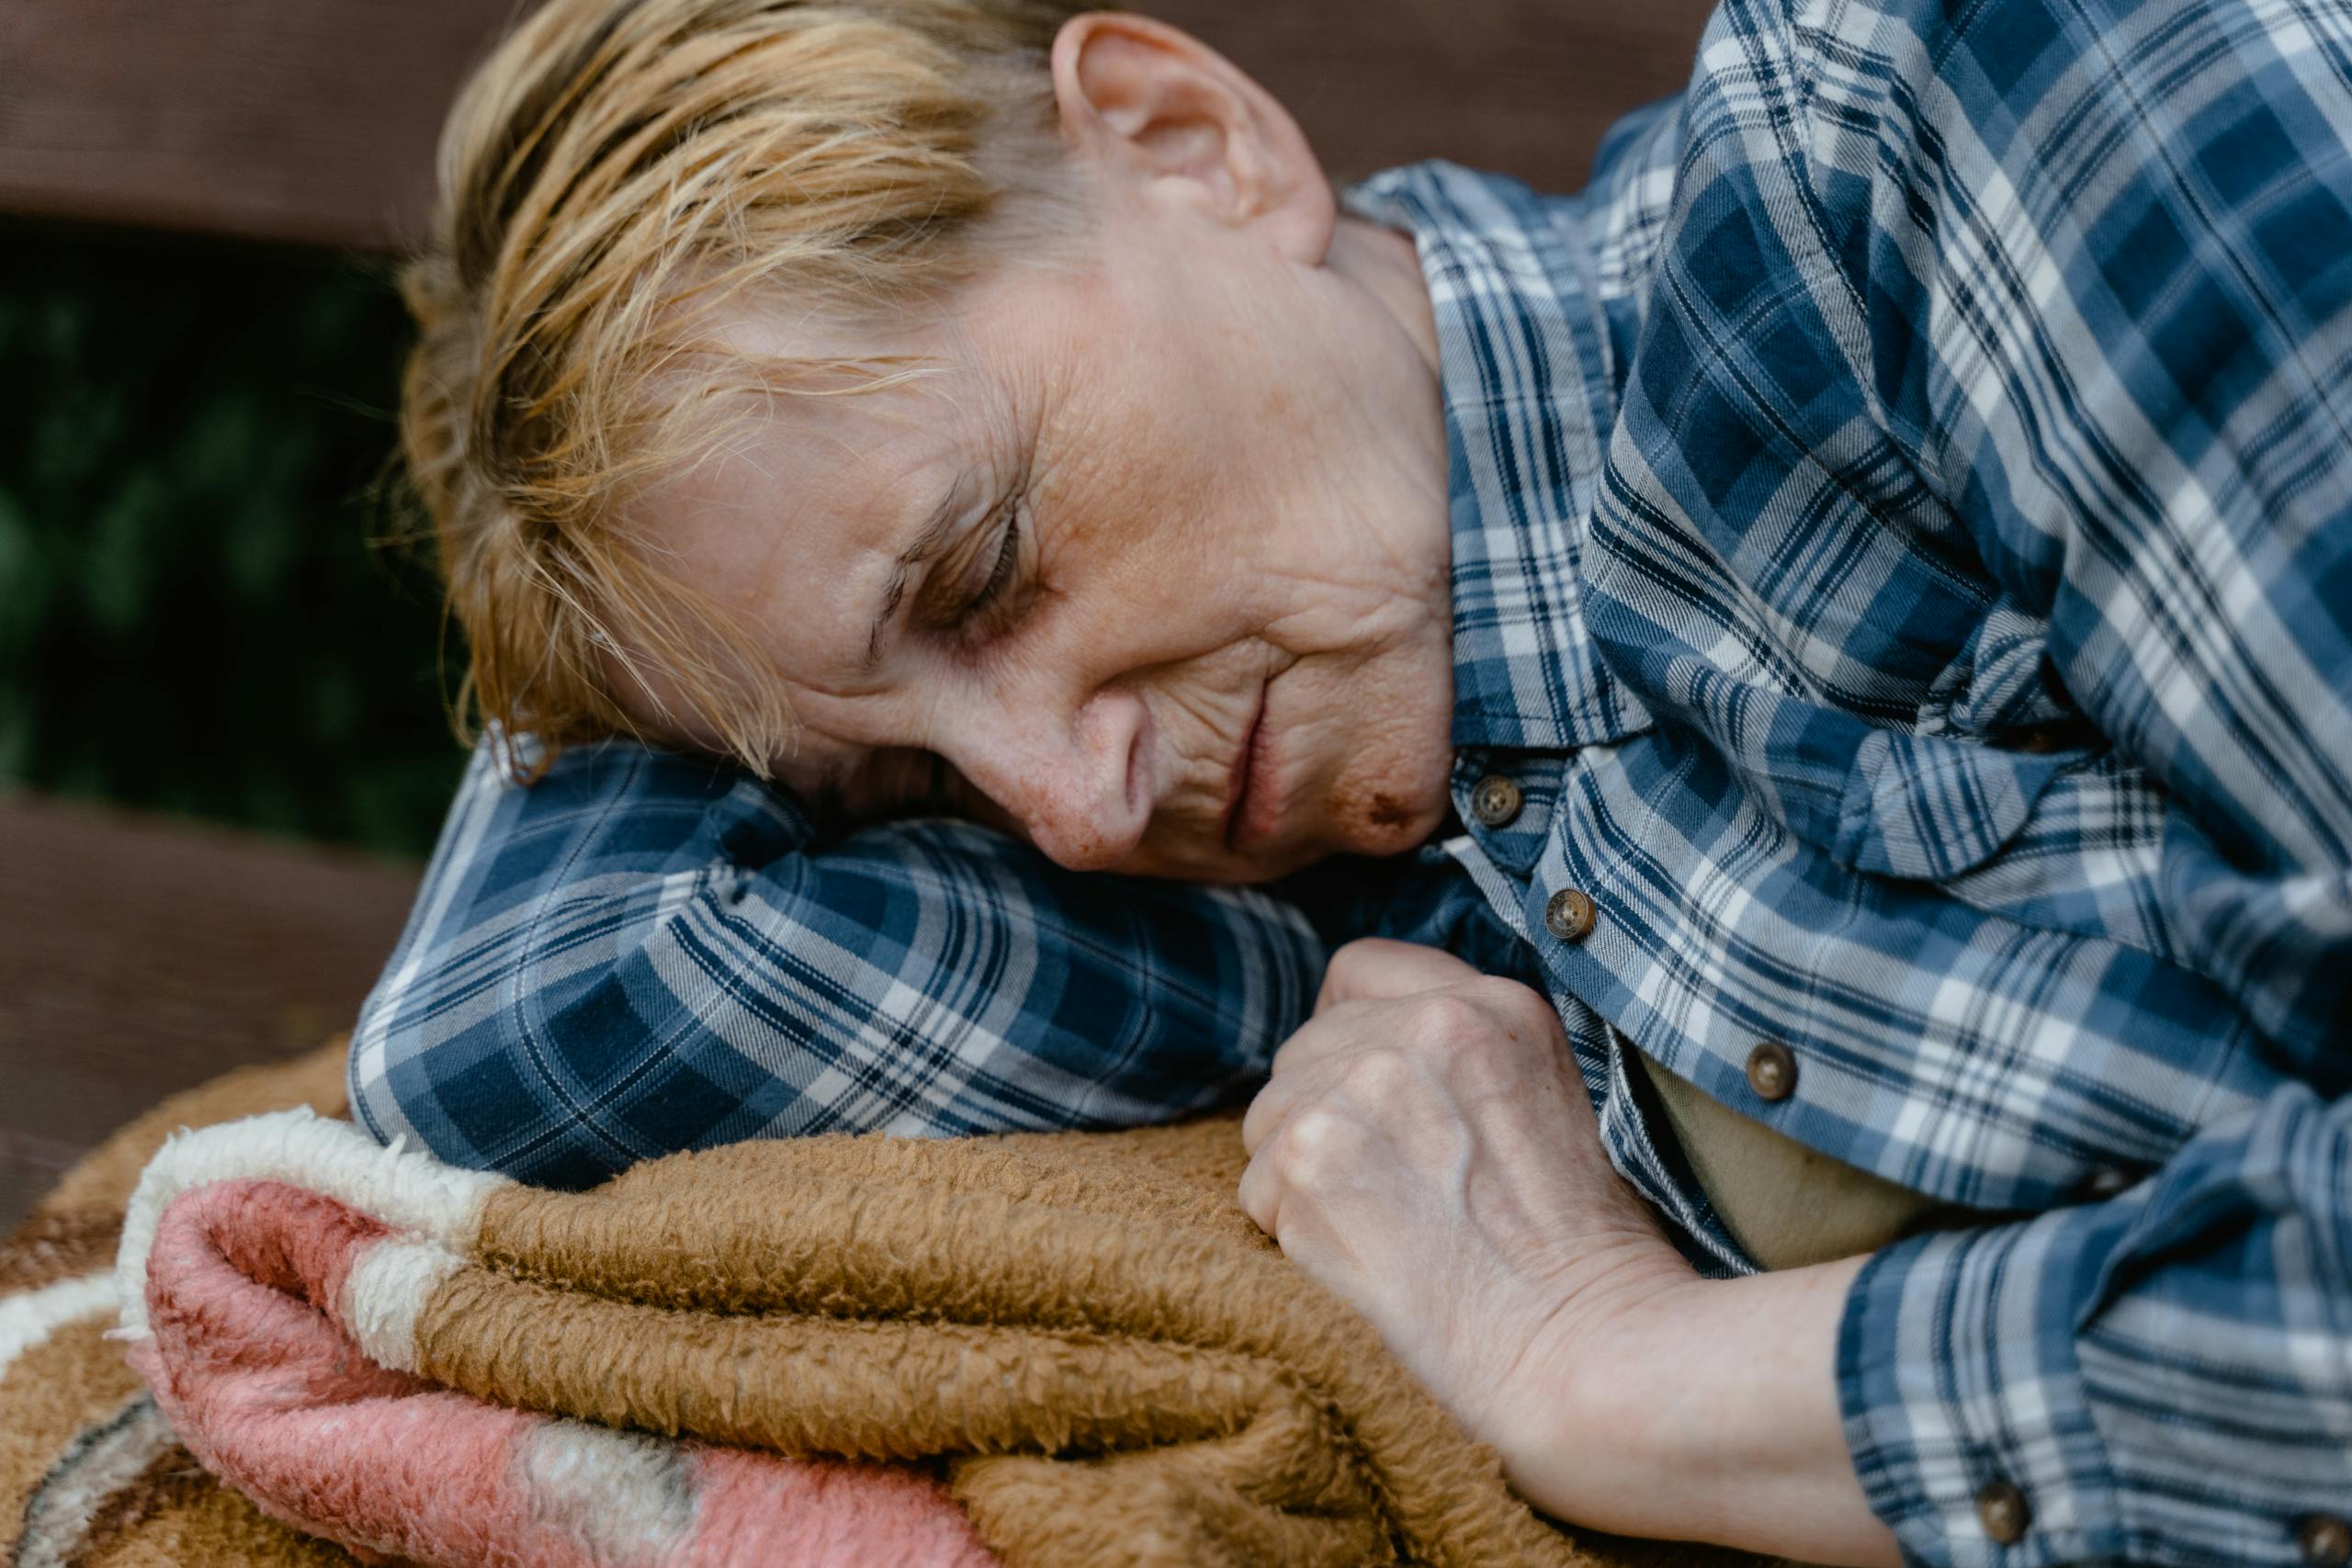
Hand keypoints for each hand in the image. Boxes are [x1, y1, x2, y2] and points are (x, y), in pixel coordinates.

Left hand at [1237, 939, 1691, 1465]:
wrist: (1588, 1352)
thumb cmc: (1581, 1257)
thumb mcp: (1552, 1101)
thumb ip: (1459, 1056)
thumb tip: (1357, 1050)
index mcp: (1494, 1005)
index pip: (1359, 968)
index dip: (1347, 1031)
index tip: (1366, 1093)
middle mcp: (1427, 1028)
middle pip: (1303, 1049)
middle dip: (1325, 1115)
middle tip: (1391, 1191)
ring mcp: (1364, 1088)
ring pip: (1270, 1117)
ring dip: (1304, 1177)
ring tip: (1385, 1230)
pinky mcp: (1314, 1159)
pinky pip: (1256, 1185)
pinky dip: (1291, 1232)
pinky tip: (1365, 1263)